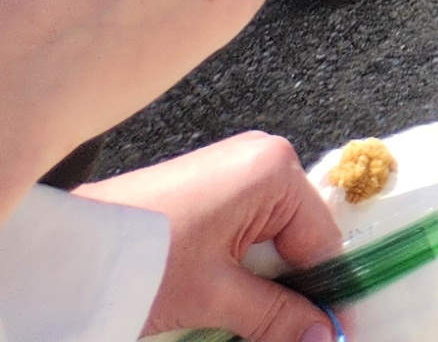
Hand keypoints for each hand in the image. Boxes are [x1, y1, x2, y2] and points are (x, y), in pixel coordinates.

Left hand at [79, 132, 340, 341]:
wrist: (62, 251)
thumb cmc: (139, 257)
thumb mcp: (213, 295)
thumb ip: (275, 316)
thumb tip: (323, 336)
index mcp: (274, 170)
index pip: (321, 241)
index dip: (324, 293)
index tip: (328, 332)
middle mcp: (260, 160)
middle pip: (297, 238)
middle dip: (289, 289)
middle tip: (283, 334)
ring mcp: (231, 172)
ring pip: (269, 241)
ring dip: (260, 284)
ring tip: (241, 319)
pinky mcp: (206, 190)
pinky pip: (243, 233)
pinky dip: (237, 270)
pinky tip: (223, 300)